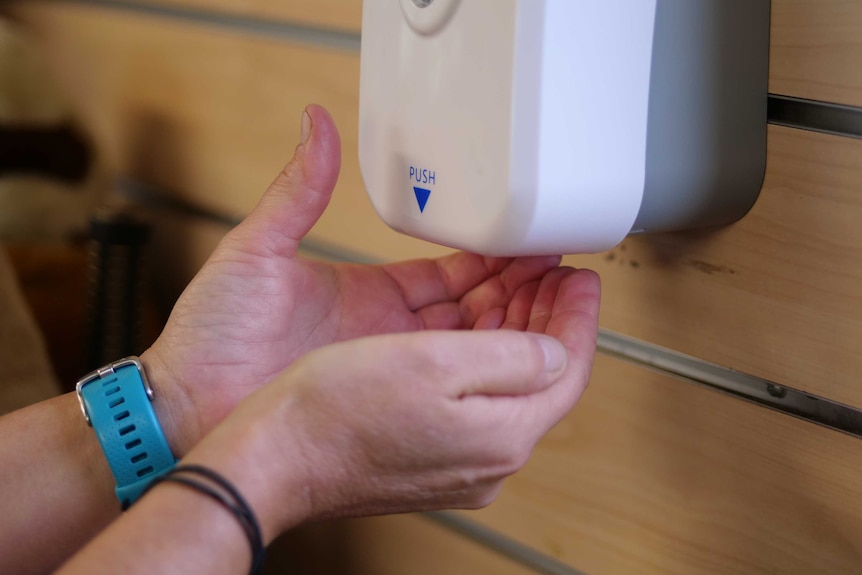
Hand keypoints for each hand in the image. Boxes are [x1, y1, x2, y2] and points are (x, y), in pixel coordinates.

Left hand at [144, 105, 562, 454]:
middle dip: (523, 288)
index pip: (454, 270)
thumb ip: (298, 191)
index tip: (531, 237)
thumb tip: (314, 128)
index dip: (497, 254)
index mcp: (371, 292)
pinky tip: (523, 348)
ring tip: (560, 301)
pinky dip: (491, 363)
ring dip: (518, 323)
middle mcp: (390, 333)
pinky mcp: (391, 400)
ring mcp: (394, 369)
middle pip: (477, 307)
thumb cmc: (213, 337)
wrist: (191, 406)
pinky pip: (453, 382)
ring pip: (476, 345)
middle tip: (563, 271)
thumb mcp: (258, 251)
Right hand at [184, 265, 600, 537]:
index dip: (579, 316)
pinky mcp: (424, 448)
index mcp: (500, 436)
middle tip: (551, 270)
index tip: (582, 277)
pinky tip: (470, 318)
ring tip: (516, 279)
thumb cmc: (335, 413)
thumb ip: (511, 354)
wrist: (269, 458)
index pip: (567, 369)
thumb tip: (555, 349)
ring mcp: (454, 456)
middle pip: (536, 375)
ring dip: (512, 326)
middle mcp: (486, 457)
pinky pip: (470, 392)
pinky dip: (478, 348)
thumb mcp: (435, 363)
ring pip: (502, 380)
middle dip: (546, 314)